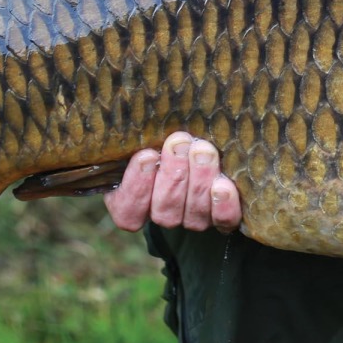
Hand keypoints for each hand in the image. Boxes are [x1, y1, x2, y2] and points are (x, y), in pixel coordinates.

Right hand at [104, 131, 241, 232]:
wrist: (197, 140)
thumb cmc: (159, 136)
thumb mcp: (137, 138)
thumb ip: (133, 141)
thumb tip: (118, 122)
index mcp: (131, 203)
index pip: (128, 209)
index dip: (137, 185)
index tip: (147, 155)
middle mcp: (162, 215)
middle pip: (165, 208)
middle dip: (173, 174)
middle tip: (180, 143)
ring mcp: (192, 219)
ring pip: (194, 212)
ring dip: (199, 180)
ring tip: (203, 150)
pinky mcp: (221, 217)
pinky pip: (223, 220)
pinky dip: (223, 205)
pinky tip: (223, 185)